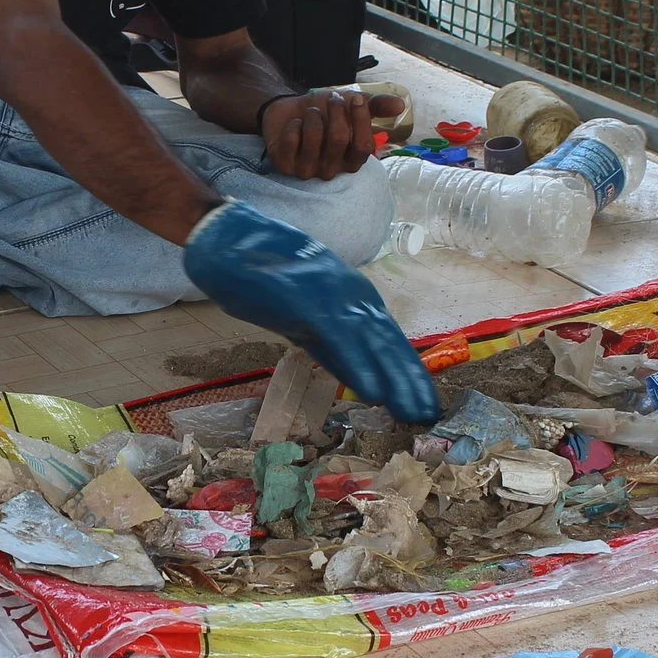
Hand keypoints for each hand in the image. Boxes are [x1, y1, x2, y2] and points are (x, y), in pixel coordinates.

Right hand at [181, 201, 438, 424]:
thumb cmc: (262, 276)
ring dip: (396, 380)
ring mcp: (332, 296)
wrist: (227, 240)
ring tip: (413, 412)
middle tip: (430, 417)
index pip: (388, 341)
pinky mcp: (309, 301)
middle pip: (390, 344)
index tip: (424, 404)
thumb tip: (355, 372)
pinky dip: (358, 366)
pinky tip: (373, 392)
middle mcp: (351, 295)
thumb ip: (330, 340)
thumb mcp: (304, 314)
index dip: (407, 374)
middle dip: (411, 382)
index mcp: (352, 299)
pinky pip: (340, 339)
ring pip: (374, 343)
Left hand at [259, 89, 405, 180]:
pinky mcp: (285, 167)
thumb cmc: (323, 112)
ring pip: (315, 137)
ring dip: (313, 116)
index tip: (356, 98)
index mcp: (352, 159)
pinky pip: (292, 141)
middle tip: (331, 99)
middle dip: (335, 112)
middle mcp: (332, 170)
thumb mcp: (350, 105)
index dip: (361, 120)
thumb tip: (401, 105)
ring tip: (312, 112)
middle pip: (339, 139)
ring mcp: (308, 171)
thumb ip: (375, 105)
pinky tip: (294, 125)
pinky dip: (294, 125)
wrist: (287, 113)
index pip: (363, 146)